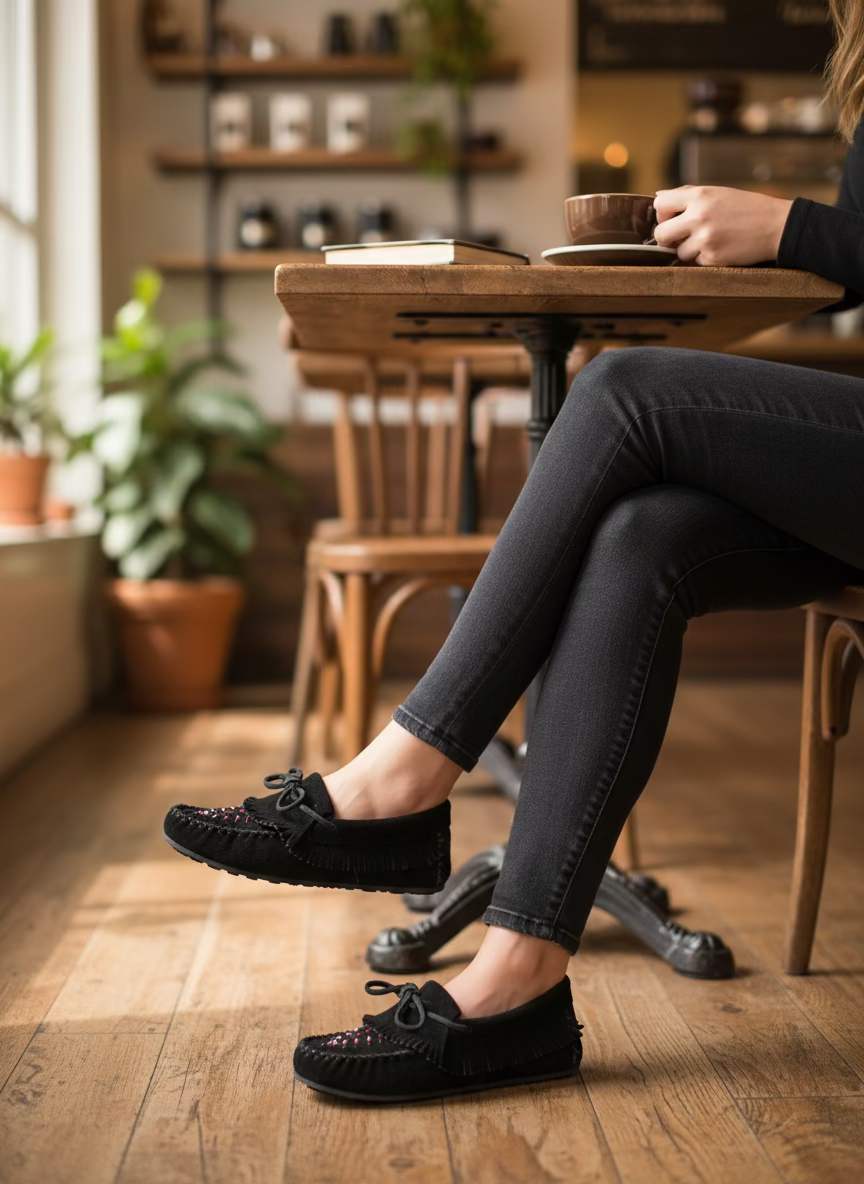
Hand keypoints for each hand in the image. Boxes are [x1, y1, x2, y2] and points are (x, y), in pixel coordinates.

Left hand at [653, 186, 792, 266]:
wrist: (777, 225)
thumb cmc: (746, 208)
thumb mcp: (718, 192)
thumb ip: (688, 195)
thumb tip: (657, 197)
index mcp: (699, 196)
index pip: (660, 204)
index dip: (662, 214)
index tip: (671, 219)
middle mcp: (699, 216)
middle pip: (661, 235)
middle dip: (667, 239)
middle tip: (680, 238)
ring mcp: (705, 239)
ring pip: (679, 252)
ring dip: (690, 250)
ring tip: (712, 240)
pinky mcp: (713, 258)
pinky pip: (696, 263)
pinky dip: (705, 258)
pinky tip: (722, 248)